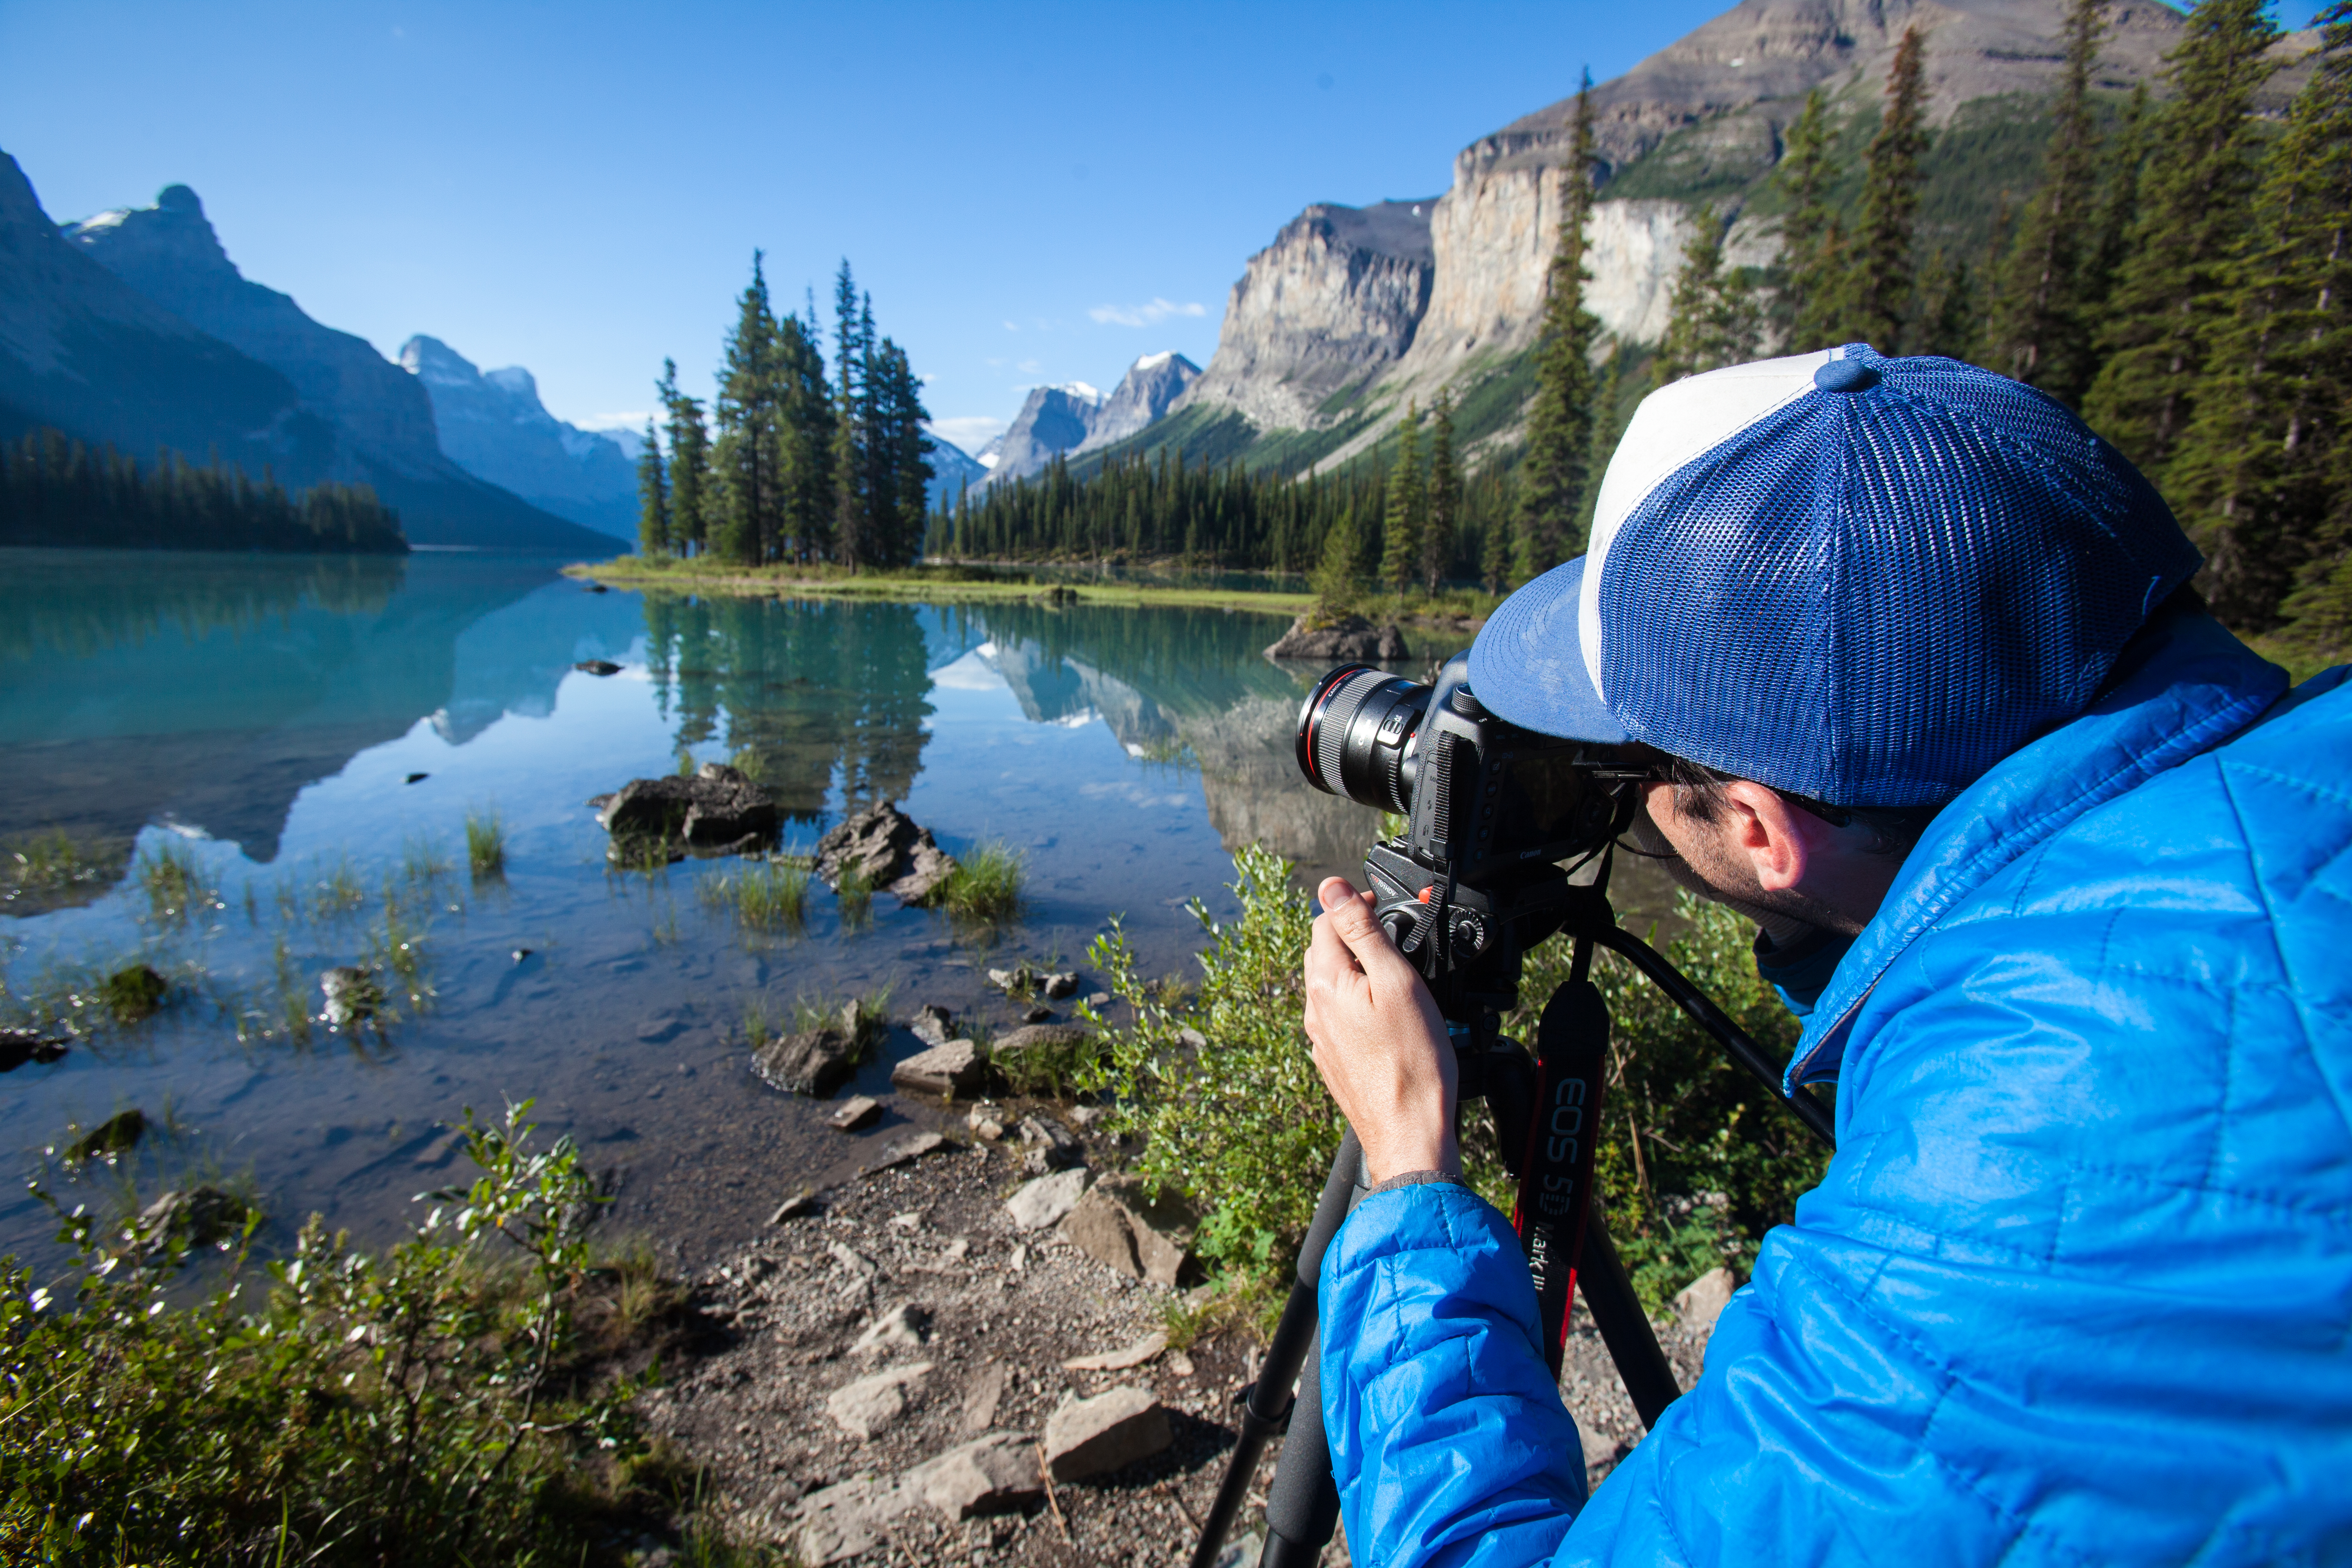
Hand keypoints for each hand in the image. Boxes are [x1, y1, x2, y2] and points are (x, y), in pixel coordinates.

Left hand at [1302, 877, 1458, 1184]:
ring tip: (1393, 974)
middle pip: (1323, 950)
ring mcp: (1321, 1038)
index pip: (1326, 921)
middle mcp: (1315, 1009)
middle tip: (1393, 935)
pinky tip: (1385, 1015)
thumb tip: (1331, 887)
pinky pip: (1336, 1017)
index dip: (1356, 904)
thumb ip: (1363, 931)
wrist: (1410, 1132)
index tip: (1387, 907)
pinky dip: (1356, 1002)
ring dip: (1354, 968)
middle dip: (1352, 934)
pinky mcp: (1333, 1060)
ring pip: (1329, 985)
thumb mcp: (1396, 981)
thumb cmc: (1414, 1061)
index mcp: (1326, 983)